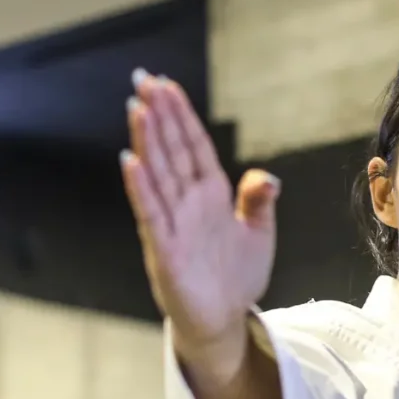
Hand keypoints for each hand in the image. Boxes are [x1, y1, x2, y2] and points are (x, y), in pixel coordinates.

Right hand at [120, 69, 280, 372]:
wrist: (224, 319)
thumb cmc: (236, 276)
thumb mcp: (258, 234)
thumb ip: (258, 202)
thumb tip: (268, 177)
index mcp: (209, 194)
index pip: (192, 145)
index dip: (179, 115)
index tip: (165, 84)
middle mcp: (187, 203)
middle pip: (170, 151)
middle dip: (158, 115)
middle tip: (141, 79)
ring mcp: (173, 224)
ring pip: (158, 175)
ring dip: (147, 142)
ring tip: (136, 108)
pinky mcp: (165, 250)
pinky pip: (151, 214)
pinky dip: (141, 188)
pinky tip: (130, 161)